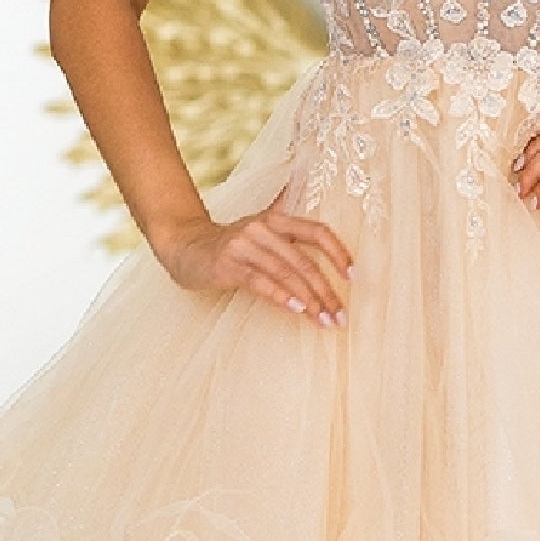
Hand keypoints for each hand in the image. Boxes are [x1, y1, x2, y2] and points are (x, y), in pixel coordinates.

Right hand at [152, 197, 353, 326]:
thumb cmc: (230, 245)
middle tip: (340, 316)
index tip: (354, 277)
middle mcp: (264, 228)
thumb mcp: (261, 232)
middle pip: (305, 260)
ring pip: (287, 273)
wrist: (185, 246)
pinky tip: (297, 311)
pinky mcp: (229, 264)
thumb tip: (326, 246)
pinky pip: (261, 282)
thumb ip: (290, 236)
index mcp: (277, 219)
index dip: (339, 253)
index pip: (317, 231)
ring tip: (324, 321)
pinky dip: (282, 296)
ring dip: (310, 300)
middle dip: (327, 290)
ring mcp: (246, 245)